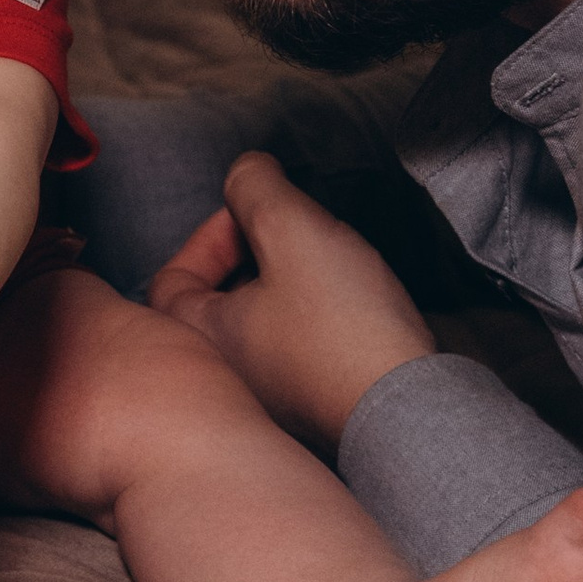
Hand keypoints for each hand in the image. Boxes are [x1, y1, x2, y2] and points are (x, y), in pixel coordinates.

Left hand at [145, 151, 434, 452]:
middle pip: (217, 299)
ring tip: (326, 263)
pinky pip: (299, 350)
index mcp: (204, 338)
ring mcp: (272, 397)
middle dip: (250, 254)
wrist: (411, 409)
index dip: (208, 234)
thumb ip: (255, 187)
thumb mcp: (291, 229)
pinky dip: (315, 319)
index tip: (251, 215)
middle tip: (290, 235)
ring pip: (261, 323)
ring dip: (287, 283)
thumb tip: (245, 172)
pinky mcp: (316, 405)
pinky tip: (350, 306)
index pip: (171, 279)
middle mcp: (228, 375)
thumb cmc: (344, 329)